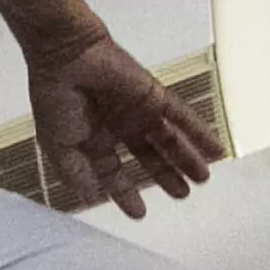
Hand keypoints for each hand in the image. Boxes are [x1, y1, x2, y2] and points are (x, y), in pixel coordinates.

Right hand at [26, 30, 223, 218]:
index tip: (139, 212)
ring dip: (186, 158)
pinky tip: (214, 148)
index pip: (115, 172)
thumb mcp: (59, 146)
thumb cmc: (56, 97)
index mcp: (94, 139)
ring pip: (169, 140)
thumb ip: (76, 174)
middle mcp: (119, 126)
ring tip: (202, 177)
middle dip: (165, 176)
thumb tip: (92, 198)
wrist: (66, 57)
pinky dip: (199, 132)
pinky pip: (182, 117)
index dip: (126, 193)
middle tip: (182, 194)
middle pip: (149, 156)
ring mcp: (139, 111)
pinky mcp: (154, 96)